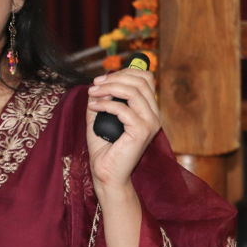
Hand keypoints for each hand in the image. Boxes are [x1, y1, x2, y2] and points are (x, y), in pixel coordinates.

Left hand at [85, 69, 160, 193]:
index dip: (124, 72)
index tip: (101, 79)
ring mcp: (150, 124)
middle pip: (141, 81)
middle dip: (115, 78)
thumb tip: (97, 84)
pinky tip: (93, 107)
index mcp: (148, 110)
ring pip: (134, 92)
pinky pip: (124, 109)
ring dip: (109, 88)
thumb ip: (101, 99)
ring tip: (92, 93)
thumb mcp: (100, 117)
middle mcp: (154, 115)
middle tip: (95, 84)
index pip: (146, 79)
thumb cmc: (104, 148)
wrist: (106, 174)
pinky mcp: (142, 132)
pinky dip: (106, 104)